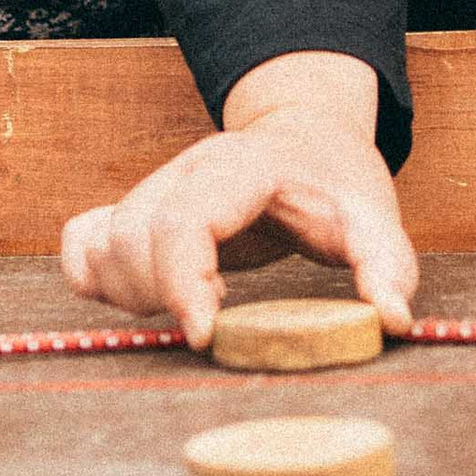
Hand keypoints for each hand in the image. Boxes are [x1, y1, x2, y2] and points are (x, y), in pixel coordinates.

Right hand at [59, 53, 417, 344]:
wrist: (308, 137)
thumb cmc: (337, 183)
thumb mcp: (377, 218)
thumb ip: (388, 269)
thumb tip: (392, 322)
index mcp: (243, 167)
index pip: (186, 221)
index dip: (183, 283)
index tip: (205, 337)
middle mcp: (188, 169)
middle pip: (137, 236)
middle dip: (163, 297)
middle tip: (215, 324)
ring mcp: (156, 184)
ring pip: (107, 243)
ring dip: (132, 293)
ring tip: (192, 308)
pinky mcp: (137, 205)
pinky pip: (82, 239)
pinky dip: (95, 277)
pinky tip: (143, 295)